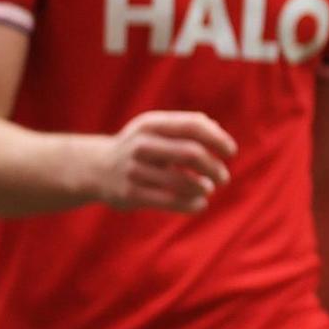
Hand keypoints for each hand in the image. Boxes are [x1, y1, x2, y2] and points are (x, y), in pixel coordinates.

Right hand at [78, 110, 236, 212]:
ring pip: (182, 181)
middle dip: (214, 167)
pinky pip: (170, 201)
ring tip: (208, 189)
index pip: (193, 125)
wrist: (96, 168)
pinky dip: (191, 204)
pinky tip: (200, 204)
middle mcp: (141, 144)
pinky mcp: (131, 194)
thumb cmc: (140, 147)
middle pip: (191, 153)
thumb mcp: (156, 128)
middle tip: (223, 178)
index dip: (217, 138)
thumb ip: (186, 125)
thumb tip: (216, 129)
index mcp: (151, 123)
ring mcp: (134, 170)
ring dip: (203, 187)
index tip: (231, 152)